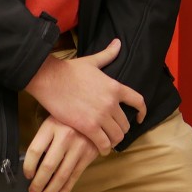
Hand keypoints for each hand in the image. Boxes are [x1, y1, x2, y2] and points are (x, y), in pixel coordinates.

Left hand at [23, 117, 98, 191]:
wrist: (96, 110)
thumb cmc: (69, 118)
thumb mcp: (53, 120)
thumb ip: (44, 139)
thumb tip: (33, 165)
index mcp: (52, 126)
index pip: (34, 151)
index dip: (28, 167)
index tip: (27, 175)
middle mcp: (66, 136)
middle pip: (48, 166)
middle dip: (38, 184)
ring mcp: (79, 146)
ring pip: (62, 174)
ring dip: (50, 191)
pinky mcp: (89, 154)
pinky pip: (76, 175)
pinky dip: (67, 189)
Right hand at [24, 38, 146, 154]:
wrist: (50, 79)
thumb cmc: (70, 70)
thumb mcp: (93, 61)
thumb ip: (108, 55)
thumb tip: (118, 42)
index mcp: (115, 87)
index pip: (138, 101)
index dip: (142, 111)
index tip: (140, 117)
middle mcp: (112, 102)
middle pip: (126, 123)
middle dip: (122, 129)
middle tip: (115, 133)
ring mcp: (100, 115)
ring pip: (116, 135)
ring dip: (113, 140)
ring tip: (108, 142)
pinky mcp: (87, 126)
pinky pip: (103, 143)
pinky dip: (104, 148)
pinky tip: (101, 149)